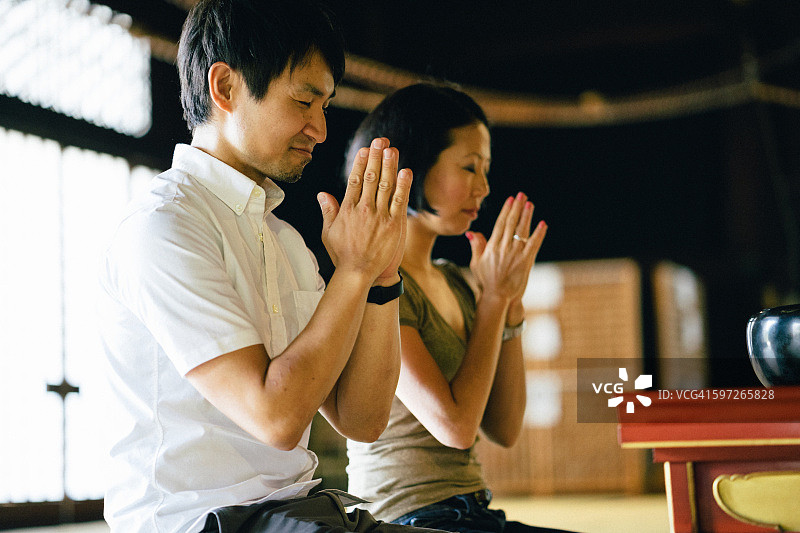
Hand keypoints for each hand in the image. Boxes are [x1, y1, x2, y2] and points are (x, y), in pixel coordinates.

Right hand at [317, 137, 411, 282]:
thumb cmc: (342, 254)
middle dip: (376, 157)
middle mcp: (363, 209)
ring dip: (389, 165)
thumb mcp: (328, 232)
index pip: (355, 180)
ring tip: (392, 149)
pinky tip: (406, 172)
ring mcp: (379, 216)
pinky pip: (399, 201)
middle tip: (380, 141)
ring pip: (385, 185)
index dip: (361, 162)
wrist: (358, 273)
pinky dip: (402, 186)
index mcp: (348, 209)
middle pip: (371, 177)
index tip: (365, 149)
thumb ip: (328, 211)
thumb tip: (322, 194)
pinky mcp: (393, 225)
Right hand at [466, 192, 546, 302]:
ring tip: (530, 204)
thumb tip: (470, 233)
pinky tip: (543, 224)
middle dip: (517, 208)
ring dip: (527, 216)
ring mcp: (515, 254)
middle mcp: (503, 248)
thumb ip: (476, 246)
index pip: (500, 224)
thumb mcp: (477, 262)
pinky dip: (539, 234)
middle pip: (512, 223)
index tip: (510, 199)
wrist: (497, 296)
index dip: (506, 210)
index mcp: (492, 246)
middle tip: (522, 195)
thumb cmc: (486, 280)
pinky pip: (534, 245)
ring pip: (522, 231)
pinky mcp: (525, 262)